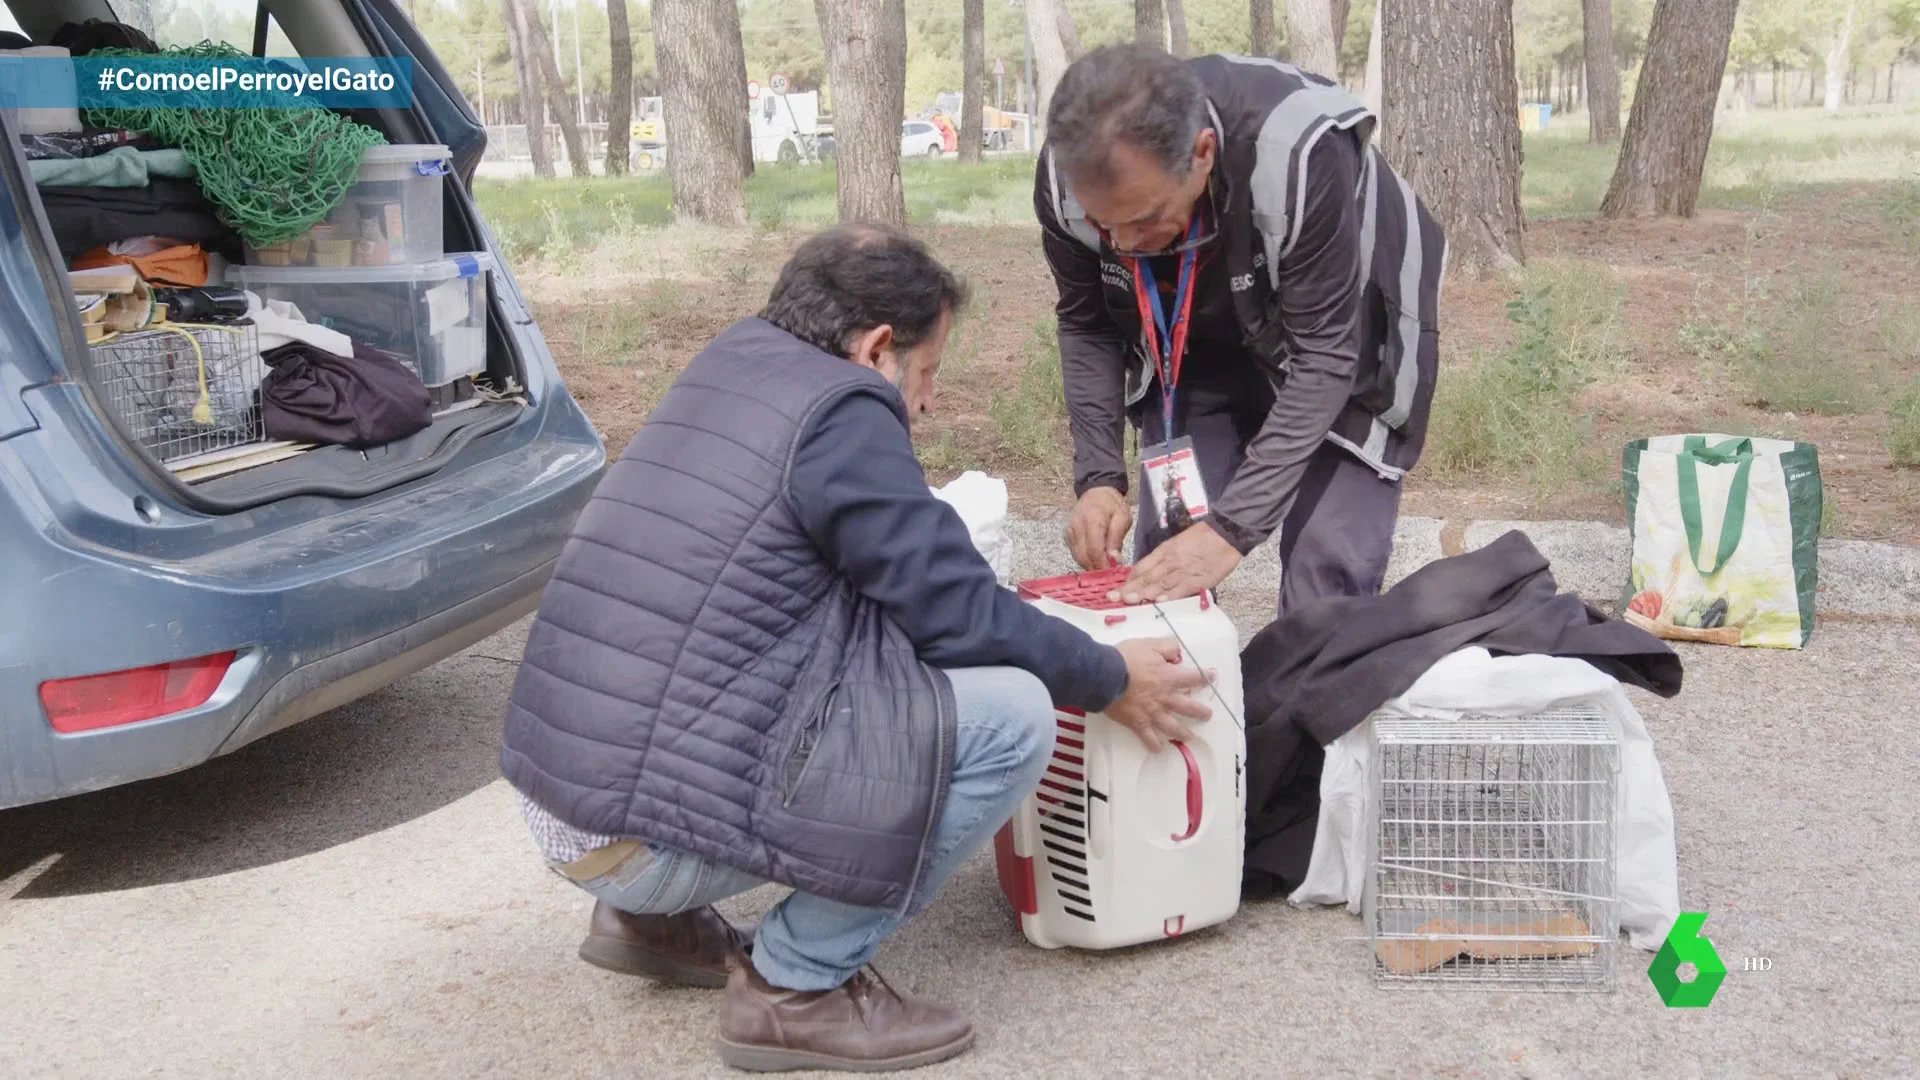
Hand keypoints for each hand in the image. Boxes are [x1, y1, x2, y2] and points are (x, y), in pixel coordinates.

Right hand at [1065, 486, 1131, 570]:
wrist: (1095, 492)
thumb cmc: (1112, 505)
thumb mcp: (1122, 517)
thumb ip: (1116, 538)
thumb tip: (1114, 560)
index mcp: (1092, 520)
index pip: (1094, 550)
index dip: (1103, 565)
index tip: (1113, 574)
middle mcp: (1076, 527)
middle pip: (1084, 557)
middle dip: (1097, 569)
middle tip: (1110, 575)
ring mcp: (1069, 532)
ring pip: (1078, 558)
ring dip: (1091, 566)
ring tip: (1105, 568)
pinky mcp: (1067, 536)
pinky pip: (1076, 554)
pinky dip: (1086, 560)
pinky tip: (1096, 560)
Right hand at [1105, 638, 1213, 752]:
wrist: (1104, 676)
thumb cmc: (1126, 658)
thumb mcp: (1149, 644)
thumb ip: (1167, 647)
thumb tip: (1178, 652)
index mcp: (1169, 678)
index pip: (1193, 678)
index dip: (1204, 677)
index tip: (1212, 677)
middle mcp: (1165, 698)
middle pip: (1188, 707)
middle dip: (1200, 712)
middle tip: (1207, 715)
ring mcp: (1152, 713)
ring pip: (1173, 727)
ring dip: (1183, 733)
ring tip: (1190, 737)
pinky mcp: (1138, 723)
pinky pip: (1148, 738)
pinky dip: (1154, 745)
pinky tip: (1159, 749)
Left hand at [1110, 521, 1240, 603]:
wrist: (1226, 533)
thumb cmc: (1203, 537)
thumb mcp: (1177, 544)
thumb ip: (1163, 559)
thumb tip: (1148, 574)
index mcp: (1165, 551)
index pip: (1142, 567)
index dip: (1129, 579)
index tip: (1116, 588)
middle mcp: (1170, 561)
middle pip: (1147, 577)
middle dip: (1129, 589)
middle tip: (1112, 597)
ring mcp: (1183, 571)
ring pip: (1160, 583)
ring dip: (1143, 594)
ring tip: (1128, 601)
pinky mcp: (1198, 579)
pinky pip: (1181, 589)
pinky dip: (1169, 595)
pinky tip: (1158, 602)